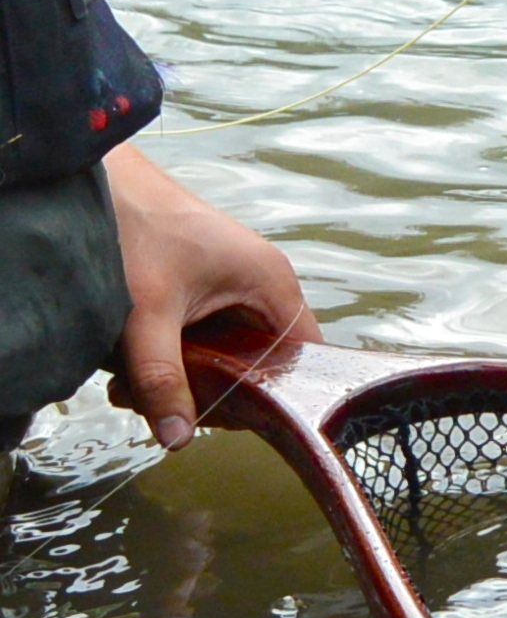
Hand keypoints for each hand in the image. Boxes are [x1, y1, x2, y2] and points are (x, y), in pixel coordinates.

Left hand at [103, 146, 323, 448]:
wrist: (93, 177)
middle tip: (160, 405)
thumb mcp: (145, 315)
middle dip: (207, 389)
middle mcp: (259, 283)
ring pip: (219, 351)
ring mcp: (229, 282)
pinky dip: (166, 353)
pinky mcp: (199, 284)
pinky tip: (127, 364)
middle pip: (254, 361)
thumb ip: (162, 379)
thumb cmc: (132, 228)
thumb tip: (177, 440)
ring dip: (179, 374)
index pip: (301, 358)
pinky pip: (197, 333)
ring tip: (131, 386)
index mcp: (271, 283)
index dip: (271, 397)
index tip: (223, 420)